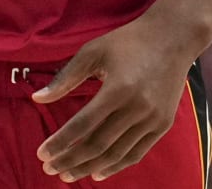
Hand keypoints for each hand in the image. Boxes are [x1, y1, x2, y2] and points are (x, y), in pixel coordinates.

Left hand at [32, 13, 196, 181]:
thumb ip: (65, 77)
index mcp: (118, 89)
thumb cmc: (128, 41)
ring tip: (67, 174)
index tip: (42, 154)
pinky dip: (115, 166)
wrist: (174, 37)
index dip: (60, 142)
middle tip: (49, 168)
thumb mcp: (93, 51)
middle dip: (70, 160)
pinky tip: (97, 172)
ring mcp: (153, 119)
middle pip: (98, 145)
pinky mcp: (163, 125)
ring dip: (89, 168)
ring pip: (116, 154)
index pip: (83, 124)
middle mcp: (137, 108)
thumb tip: (37, 99)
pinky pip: (136, 153)